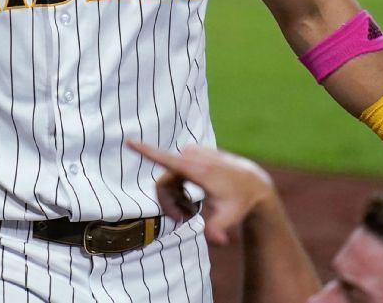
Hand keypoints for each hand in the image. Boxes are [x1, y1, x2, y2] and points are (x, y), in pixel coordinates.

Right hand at [127, 139, 275, 245]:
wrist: (252, 183)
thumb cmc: (240, 201)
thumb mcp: (230, 217)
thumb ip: (219, 229)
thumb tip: (219, 242)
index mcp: (197, 168)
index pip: (167, 159)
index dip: (146, 152)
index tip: (129, 141)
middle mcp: (192, 157)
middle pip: (164, 184)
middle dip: (169, 205)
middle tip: (182, 221)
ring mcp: (191, 153)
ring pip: (168, 181)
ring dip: (176, 199)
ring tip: (193, 211)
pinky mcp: (191, 153)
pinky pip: (174, 175)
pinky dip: (181, 190)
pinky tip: (195, 200)